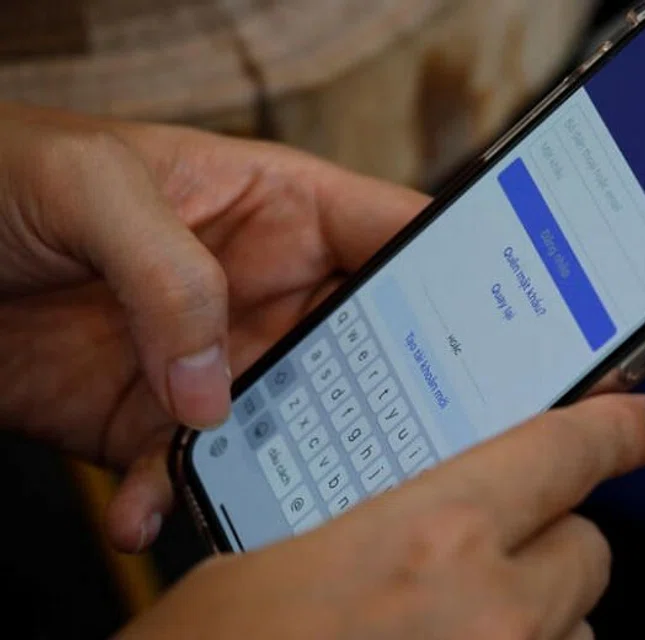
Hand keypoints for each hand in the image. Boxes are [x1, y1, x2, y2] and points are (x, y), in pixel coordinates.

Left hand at [0, 104, 426, 551]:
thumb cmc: (1, 174)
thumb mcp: (90, 184)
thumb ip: (166, 270)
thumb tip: (212, 385)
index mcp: (280, 209)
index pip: (395, 237)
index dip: (455, 277)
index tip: (498, 332)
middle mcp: (266, 288)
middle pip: (365, 347)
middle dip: (389, 396)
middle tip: (407, 445)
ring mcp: (217, 358)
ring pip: (289, 423)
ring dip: (282, 465)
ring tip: (265, 496)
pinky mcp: (160, 418)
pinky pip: (198, 468)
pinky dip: (178, 498)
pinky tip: (147, 507)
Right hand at [119, 393, 644, 639]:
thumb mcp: (276, 555)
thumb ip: (380, 520)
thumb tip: (425, 509)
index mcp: (428, 535)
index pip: (562, 455)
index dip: (616, 428)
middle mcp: (489, 611)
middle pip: (585, 549)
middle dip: (548, 544)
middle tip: (486, 551)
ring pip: (573, 625)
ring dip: (532, 615)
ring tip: (453, 621)